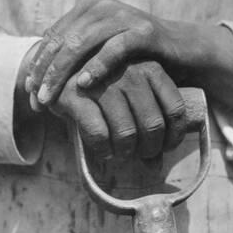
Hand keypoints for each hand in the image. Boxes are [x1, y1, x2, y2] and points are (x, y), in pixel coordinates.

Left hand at [26, 0, 178, 106]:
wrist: (182, 52)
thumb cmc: (136, 59)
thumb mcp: (101, 53)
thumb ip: (75, 58)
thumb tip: (40, 79)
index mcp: (88, 9)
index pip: (53, 37)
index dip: (38, 64)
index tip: (30, 91)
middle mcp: (102, 8)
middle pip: (62, 40)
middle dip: (45, 72)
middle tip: (36, 99)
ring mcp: (123, 16)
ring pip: (81, 43)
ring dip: (62, 73)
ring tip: (50, 97)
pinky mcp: (143, 31)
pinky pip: (114, 49)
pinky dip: (96, 67)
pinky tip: (82, 84)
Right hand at [50, 61, 186, 159]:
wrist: (56, 70)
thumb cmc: (101, 86)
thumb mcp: (129, 93)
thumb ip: (147, 119)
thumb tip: (156, 166)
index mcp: (150, 67)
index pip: (175, 109)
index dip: (173, 137)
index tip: (163, 148)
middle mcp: (130, 70)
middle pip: (153, 125)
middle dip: (148, 150)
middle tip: (139, 155)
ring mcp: (103, 81)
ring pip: (126, 132)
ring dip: (125, 152)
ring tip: (120, 153)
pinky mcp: (77, 95)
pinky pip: (99, 134)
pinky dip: (103, 149)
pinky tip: (103, 150)